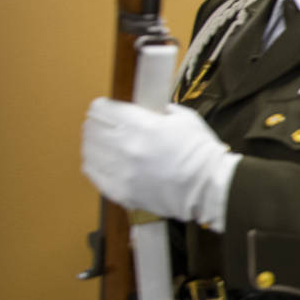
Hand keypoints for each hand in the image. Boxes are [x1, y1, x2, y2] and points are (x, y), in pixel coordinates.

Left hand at [81, 98, 240, 229]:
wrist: (210, 187)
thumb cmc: (202, 153)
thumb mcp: (186, 119)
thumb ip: (163, 111)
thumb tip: (152, 110)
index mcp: (142, 126)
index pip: (102, 110)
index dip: (102, 106)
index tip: (105, 107)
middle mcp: (126, 148)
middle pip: (91, 130)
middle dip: (96, 123)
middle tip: (103, 124)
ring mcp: (121, 172)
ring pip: (89, 152)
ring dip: (94, 144)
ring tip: (103, 143)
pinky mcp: (122, 192)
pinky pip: (95, 175)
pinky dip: (96, 165)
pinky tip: (105, 162)